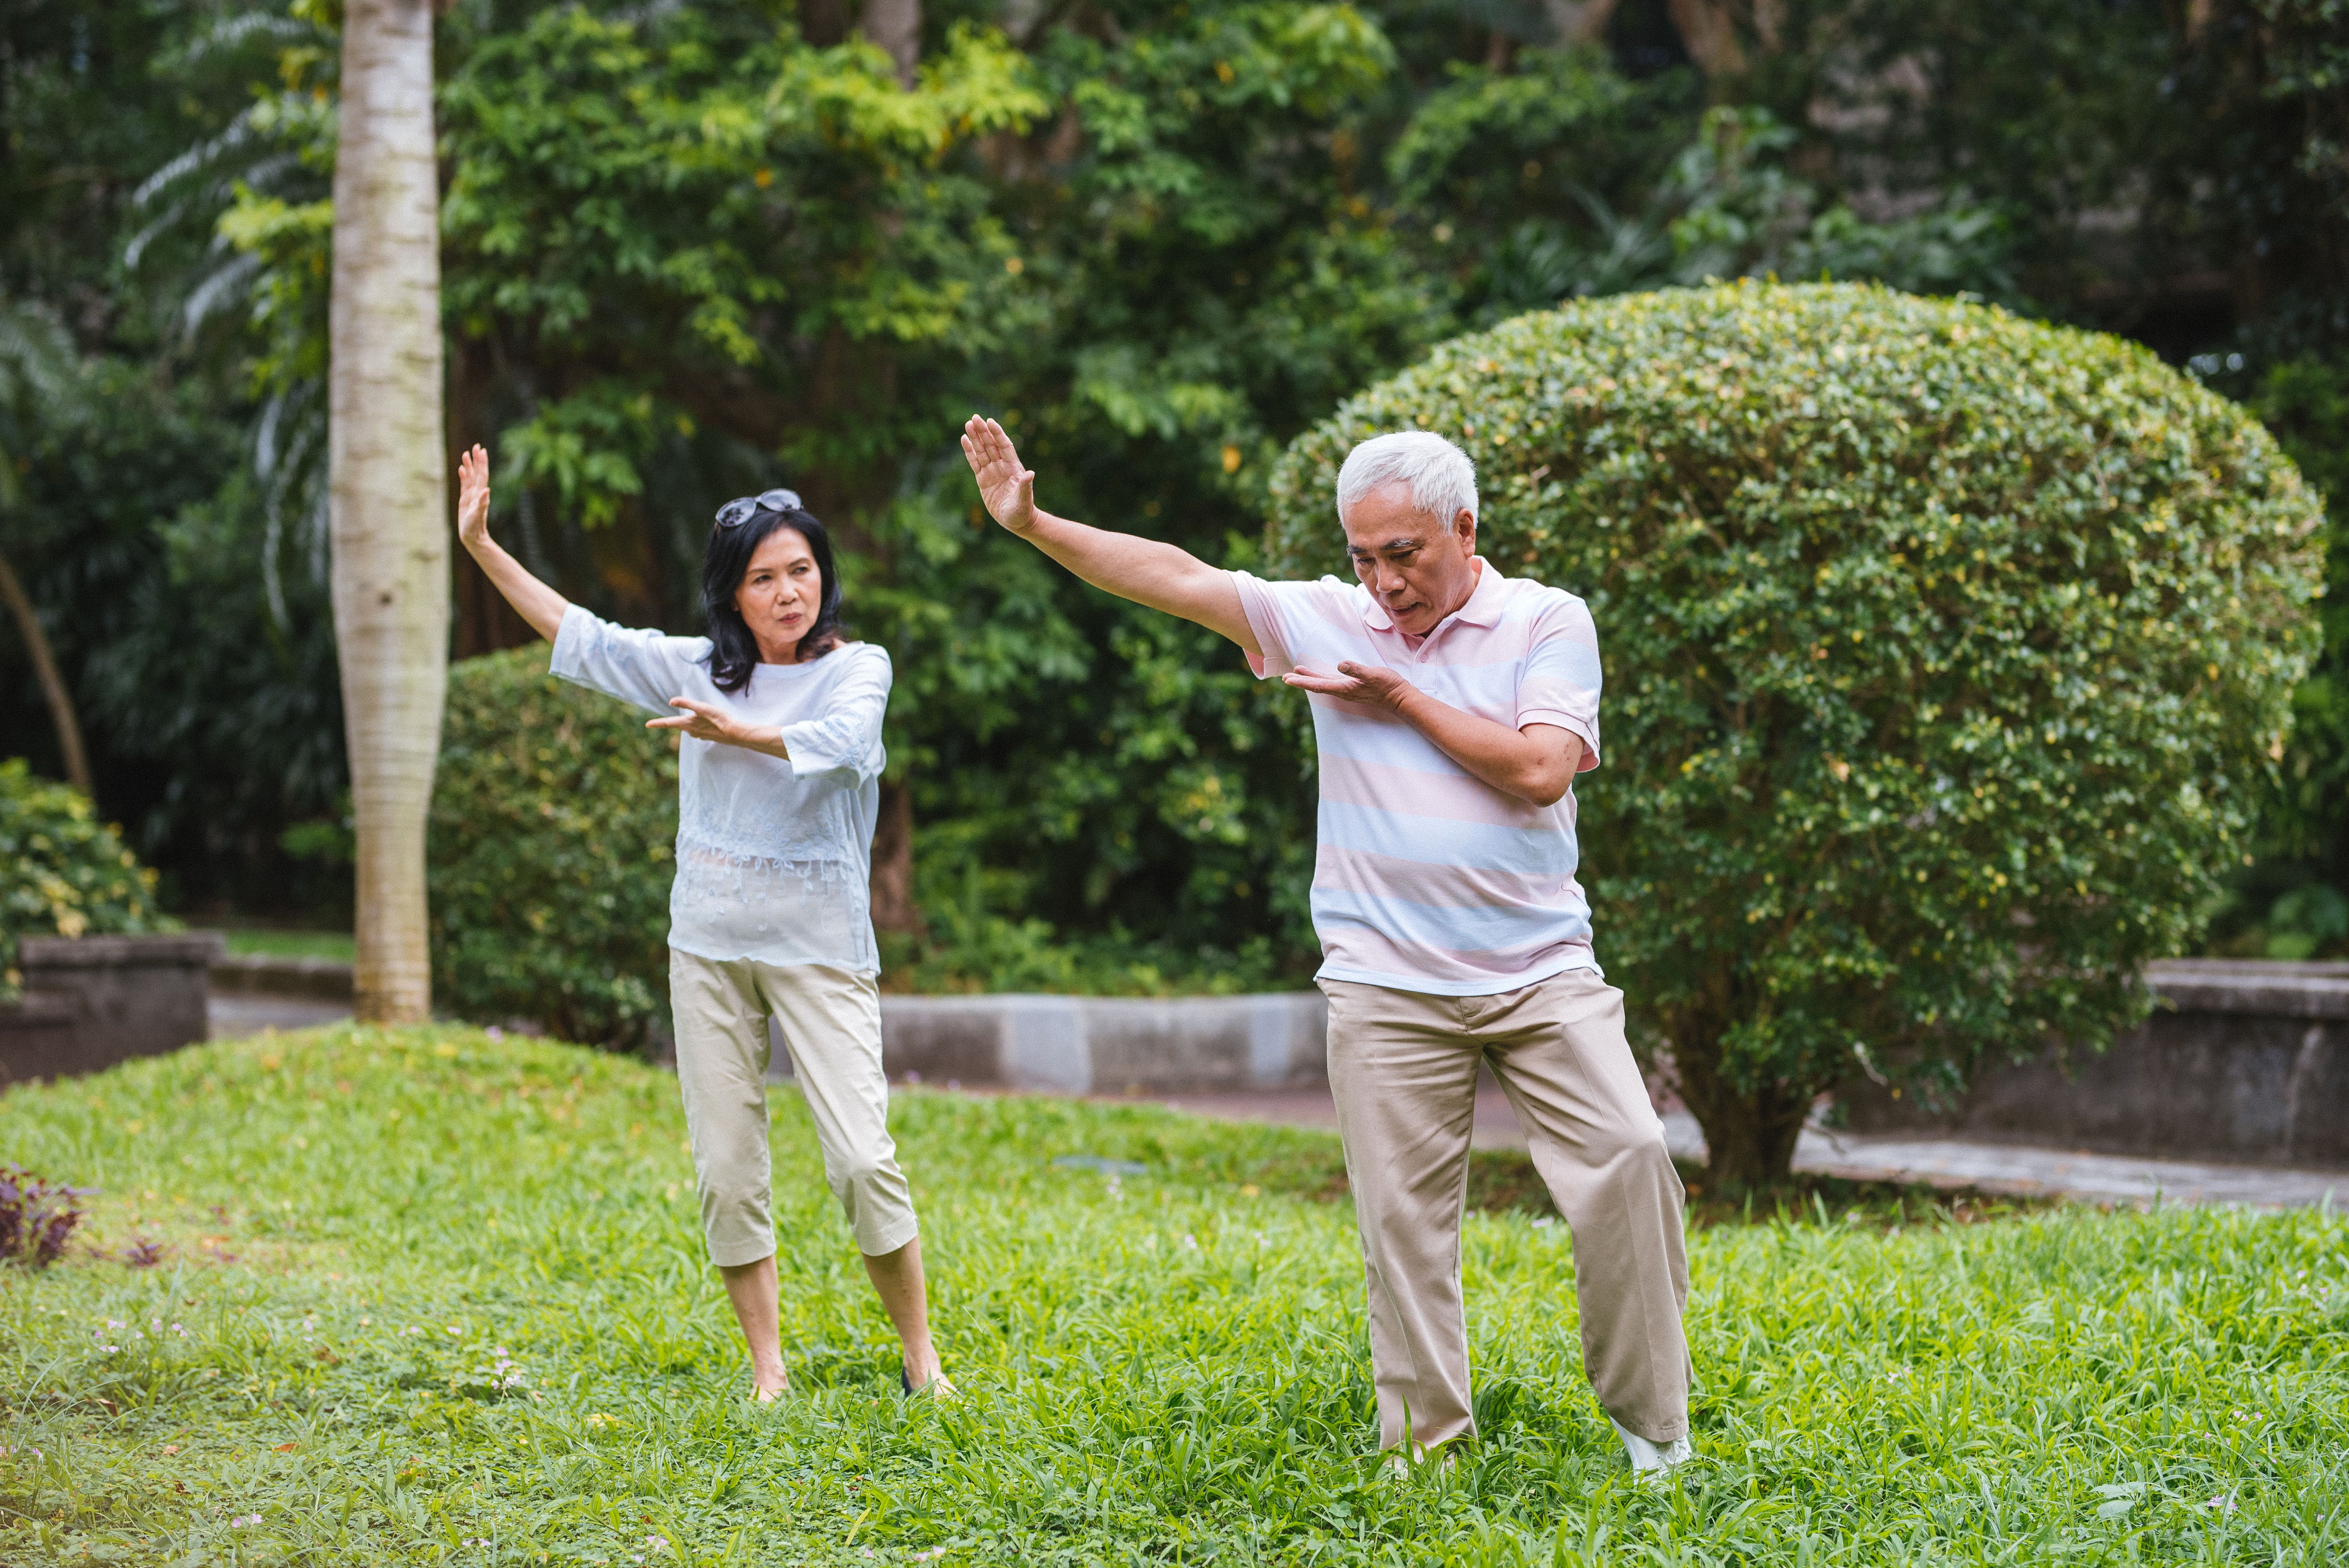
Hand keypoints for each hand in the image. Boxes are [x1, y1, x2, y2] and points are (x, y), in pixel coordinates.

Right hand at [456, 443, 491, 550]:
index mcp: (479, 494)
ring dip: (469, 466)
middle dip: (477, 460)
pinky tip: (462, 469)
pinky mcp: (465, 501)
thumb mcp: (477, 516)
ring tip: (467, 454)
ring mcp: (471, 496)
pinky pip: (465, 485)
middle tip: (476, 446)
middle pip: (477, 473)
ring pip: (470, 477)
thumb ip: (482, 503)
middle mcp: (477, 493)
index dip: (481, 462)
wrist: (473, 538)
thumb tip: (487, 490)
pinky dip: (464, 476)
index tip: (481, 450)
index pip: (481, 475)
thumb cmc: (474, 528)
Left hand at [647, 697, 769, 750]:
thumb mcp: (701, 707)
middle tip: (677, 718)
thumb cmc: (718, 719)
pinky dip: (701, 725)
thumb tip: (671, 702)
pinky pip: (699, 729)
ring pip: (690, 727)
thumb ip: (686, 703)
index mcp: (687, 724)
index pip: (668, 723)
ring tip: (697, 716)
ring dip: (692, 722)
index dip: (657, 723)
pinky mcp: (707, 736)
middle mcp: (691, 731)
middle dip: (677, 721)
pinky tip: (708, 722)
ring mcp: (699, 735)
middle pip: (680, 725)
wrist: (733, 733)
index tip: (647, 725)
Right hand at [960, 416, 1037, 533]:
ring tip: (968, 424)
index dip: (997, 434)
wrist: (1017, 521)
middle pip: (991, 445)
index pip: (1004, 446)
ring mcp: (992, 472)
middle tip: (974, 417)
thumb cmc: (1023, 510)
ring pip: (982, 451)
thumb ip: (1025, 487)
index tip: (990, 421)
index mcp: (1014, 468)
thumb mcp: (1024, 500)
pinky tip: (964, 439)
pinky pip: (975, 463)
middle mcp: (1002, 467)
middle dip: (983, 432)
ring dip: (975, 438)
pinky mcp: (983, 480)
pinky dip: (969, 452)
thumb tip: (1030, 474)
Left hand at [1281, 661, 1413, 711]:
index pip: (1318, 685)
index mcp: (1344, 688)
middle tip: (1285, 677)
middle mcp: (1343, 691)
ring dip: (1309, 680)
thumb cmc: (1388, 685)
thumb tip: (1341, 665)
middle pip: (1317, 686)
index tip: (1287, 679)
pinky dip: (1321, 680)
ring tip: (1297, 674)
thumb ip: (1357, 670)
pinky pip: (1332, 684)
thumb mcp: (1373, 674)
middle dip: (1301, 681)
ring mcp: (1348, 691)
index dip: (1302, 682)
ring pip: (1324, 685)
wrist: (1400, 698)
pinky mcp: (1353, 689)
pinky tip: (1320, 677)